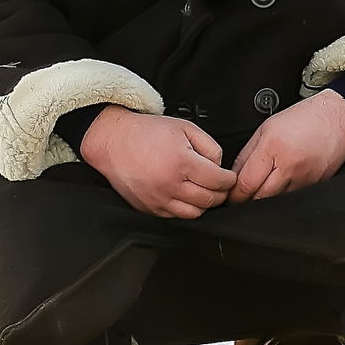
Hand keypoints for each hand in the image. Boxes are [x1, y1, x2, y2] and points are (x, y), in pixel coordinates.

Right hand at [78, 109, 236, 217]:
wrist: (114, 141)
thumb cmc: (147, 133)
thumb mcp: (186, 128)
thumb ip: (210, 147)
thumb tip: (220, 167)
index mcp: (182, 163)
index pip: (218, 181)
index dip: (229, 180)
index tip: (230, 178)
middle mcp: (169, 184)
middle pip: (209, 200)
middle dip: (220, 194)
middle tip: (221, 186)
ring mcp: (158, 199)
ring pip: (194, 213)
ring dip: (204, 204)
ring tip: (204, 192)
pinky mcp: (148, 208)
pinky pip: (175, 217)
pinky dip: (185, 209)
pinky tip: (186, 196)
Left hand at [227, 90, 344, 203]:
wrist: (338, 119)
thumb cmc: (304, 118)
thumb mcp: (267, 128)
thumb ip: (247, 153)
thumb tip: (234, 175)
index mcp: (272, 148)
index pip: (246, 183)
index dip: (234, 194)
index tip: (229, 195)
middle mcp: (288, 166)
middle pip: (258, 198)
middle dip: (246, 200)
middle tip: (241, 196)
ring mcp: (303, 179)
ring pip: (274, 201)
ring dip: (264, 198)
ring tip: (263, 187)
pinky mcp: (314, 185)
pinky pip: (291, 198)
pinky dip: (282, 194)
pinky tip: (282, 183)